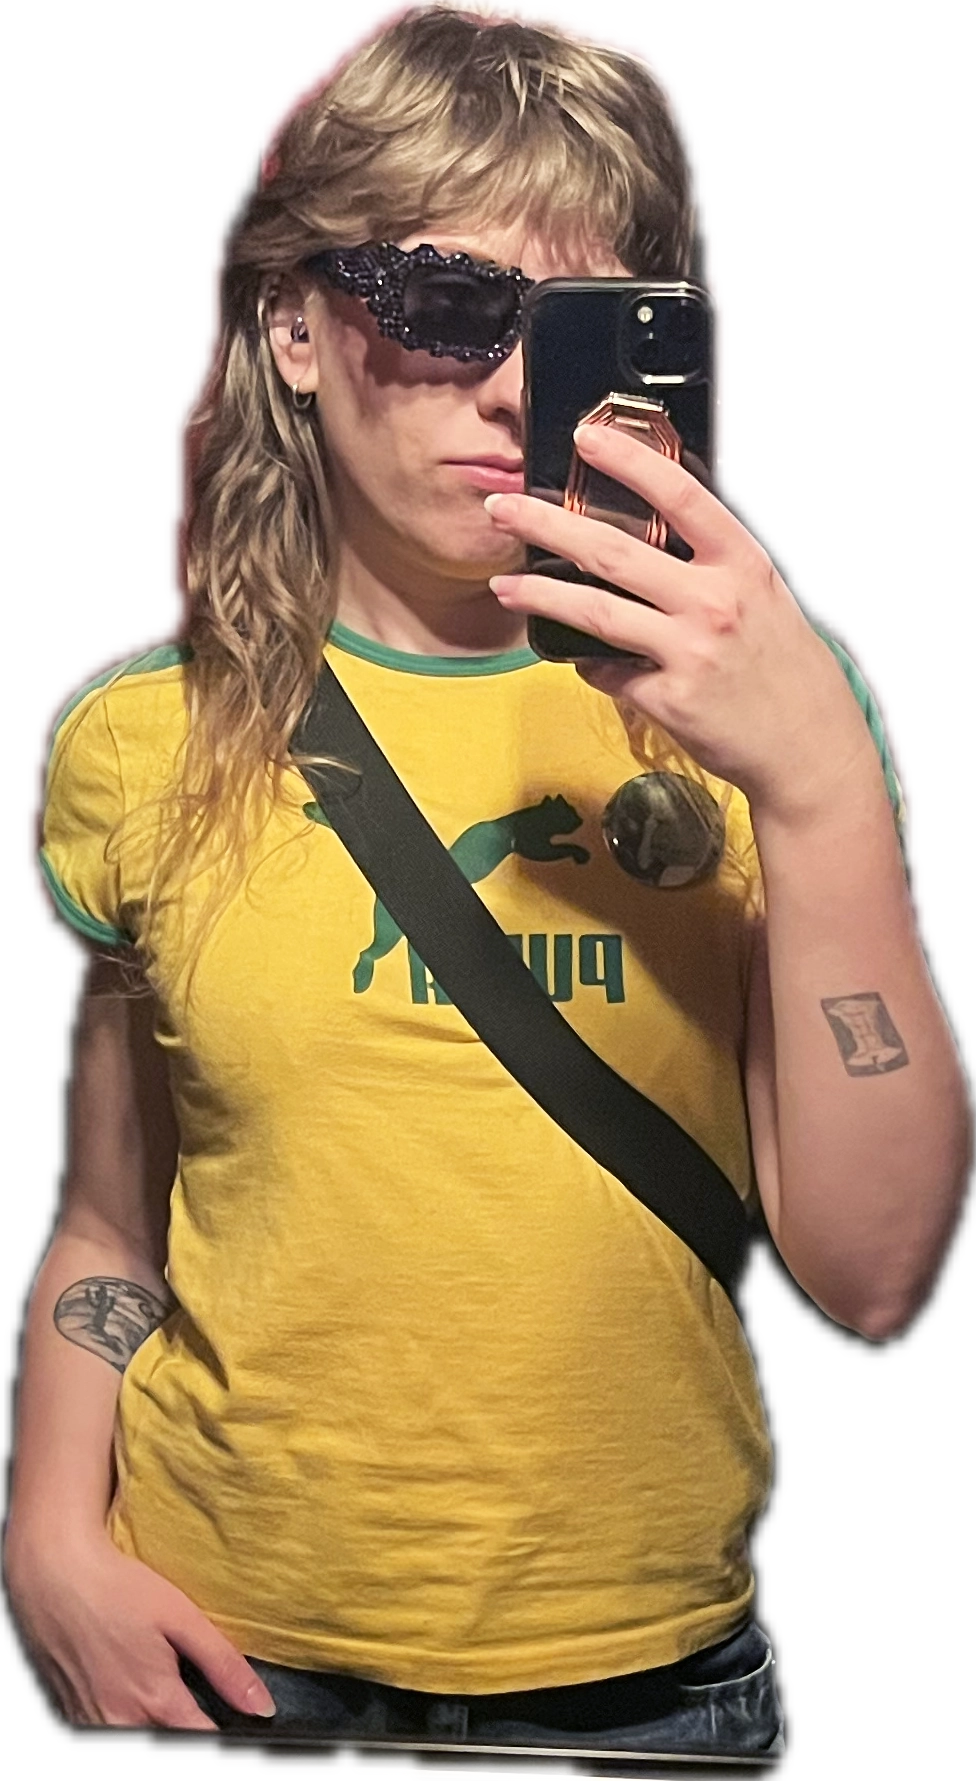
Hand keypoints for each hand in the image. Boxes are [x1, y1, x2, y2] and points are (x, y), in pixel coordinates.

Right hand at [4, 1529, 275, 1728]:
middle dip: (185, 1733)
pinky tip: (122, 1687)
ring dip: (153, 1729)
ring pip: (135, 1743)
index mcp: (157, 1703)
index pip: (202, 1744)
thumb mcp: (180, 1617)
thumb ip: (223, 1665)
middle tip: (187, 1695)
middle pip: (167, 1747)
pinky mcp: (67, 1719)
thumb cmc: (118, 1589)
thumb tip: (263, 1708)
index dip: (222, 1741)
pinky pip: (104, 1735)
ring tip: (151, 1684)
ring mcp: (90, 1727)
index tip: (231, 1724)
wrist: (51, 1575)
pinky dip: (121, 1723)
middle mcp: (121, 1726)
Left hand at [485, 425, 875, 825]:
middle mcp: (714, 601)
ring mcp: (688, 652)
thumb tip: (651, 545)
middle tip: (503, 507)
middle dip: (547, 525)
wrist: (809, 748)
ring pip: (594, 611)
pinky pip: (609, 673)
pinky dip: (588, 665)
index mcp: (741, 564)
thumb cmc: (787, 670)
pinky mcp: (668, 700)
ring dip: (538, 596)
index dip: (629, 461)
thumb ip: (713, 567)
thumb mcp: (765, 597)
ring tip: (503, 586)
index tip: (586, 438)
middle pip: (613, 551)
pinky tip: (576, 659)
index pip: (680, 496)